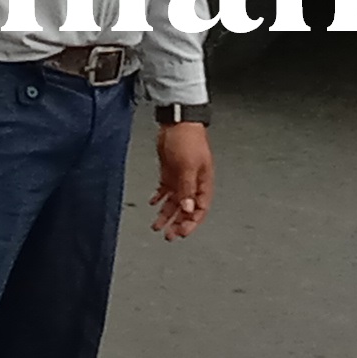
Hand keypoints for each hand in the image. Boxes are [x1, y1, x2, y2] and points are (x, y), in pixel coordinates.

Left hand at [151, 121, 213, 239]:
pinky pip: (165, 191)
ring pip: (174, 203)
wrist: (176, 121)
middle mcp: (193, 183)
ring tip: (156, 226)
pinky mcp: (170, 172)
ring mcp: (181, 178)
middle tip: (168, 236)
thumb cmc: (188, 139)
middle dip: (178, 224)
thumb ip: (187, 188)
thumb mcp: (187, 166)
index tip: (180, 233)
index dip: (191, 223)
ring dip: (166, 215)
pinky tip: (153, 204)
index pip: (200, 210)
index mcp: (203, 183)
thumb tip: (187, 209)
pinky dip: (160, 199)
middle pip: (186, 210)